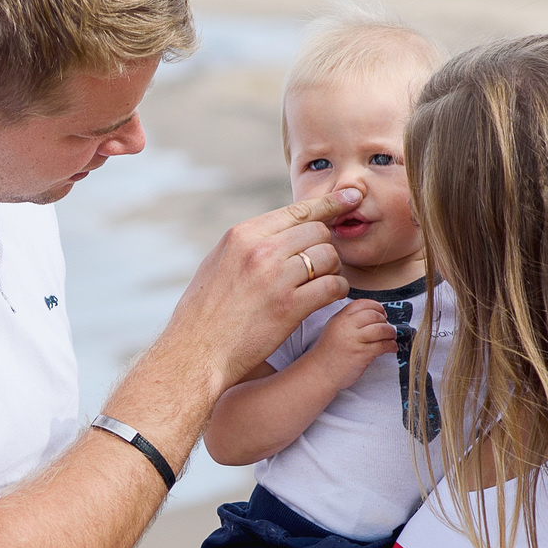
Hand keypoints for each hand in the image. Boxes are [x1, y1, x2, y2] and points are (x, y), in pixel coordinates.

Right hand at [161, 190, 360, 385]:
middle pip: (318, 232)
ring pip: (328, 257)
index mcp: (242, 235)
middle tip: (318, 266)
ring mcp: (276, 277)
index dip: (330, 203)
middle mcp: (260, 250)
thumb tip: (278, 231)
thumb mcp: (218, 263)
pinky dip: (337, 290)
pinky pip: (332, 286)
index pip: (297, 210)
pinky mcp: (290, 306)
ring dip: (331, 270)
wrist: (196, 351)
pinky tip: (328, 297)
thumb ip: (248, 243)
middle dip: (323, 247)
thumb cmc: (205, 312)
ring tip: (320, 283)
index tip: (351, 196)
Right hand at [309, 300, 395, 388]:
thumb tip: (374, 316)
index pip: (362, 304)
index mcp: (340, 318)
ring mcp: (354, 340)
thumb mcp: (334, 328)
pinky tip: (391, 348)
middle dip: (385, 321)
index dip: (376, 307)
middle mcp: (346, 326)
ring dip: (391, 332)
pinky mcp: (362, 354)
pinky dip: (391, 346)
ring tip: (391, 337)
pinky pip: (383, 345)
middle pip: (374, 315)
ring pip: (381, 329)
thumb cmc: (328, 352)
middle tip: (387, 328)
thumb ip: (350, 319)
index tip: (382, 314)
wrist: (320, 372)